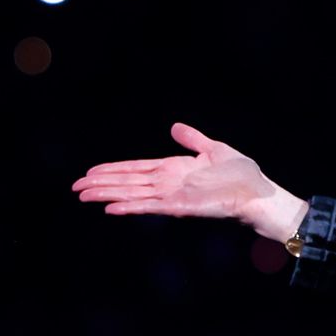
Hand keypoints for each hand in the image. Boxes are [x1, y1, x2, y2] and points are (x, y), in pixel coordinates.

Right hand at [72, 122, 306, 241]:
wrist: (259, 194)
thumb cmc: (243, 176)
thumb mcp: (214, 149)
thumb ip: (192, 140)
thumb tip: (174, 127)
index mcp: (173, 170)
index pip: (136, 169)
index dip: (113, 170)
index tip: (91, 172)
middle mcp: (168, 184)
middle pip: (127, 182)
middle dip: (101, 184)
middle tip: (75, 187)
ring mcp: (172, 197)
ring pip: (132, 195)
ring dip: (107, 195)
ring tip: (84, 196)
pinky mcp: (180, 207)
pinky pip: (149, 207)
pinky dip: (130, 207)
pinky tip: (110, 208)